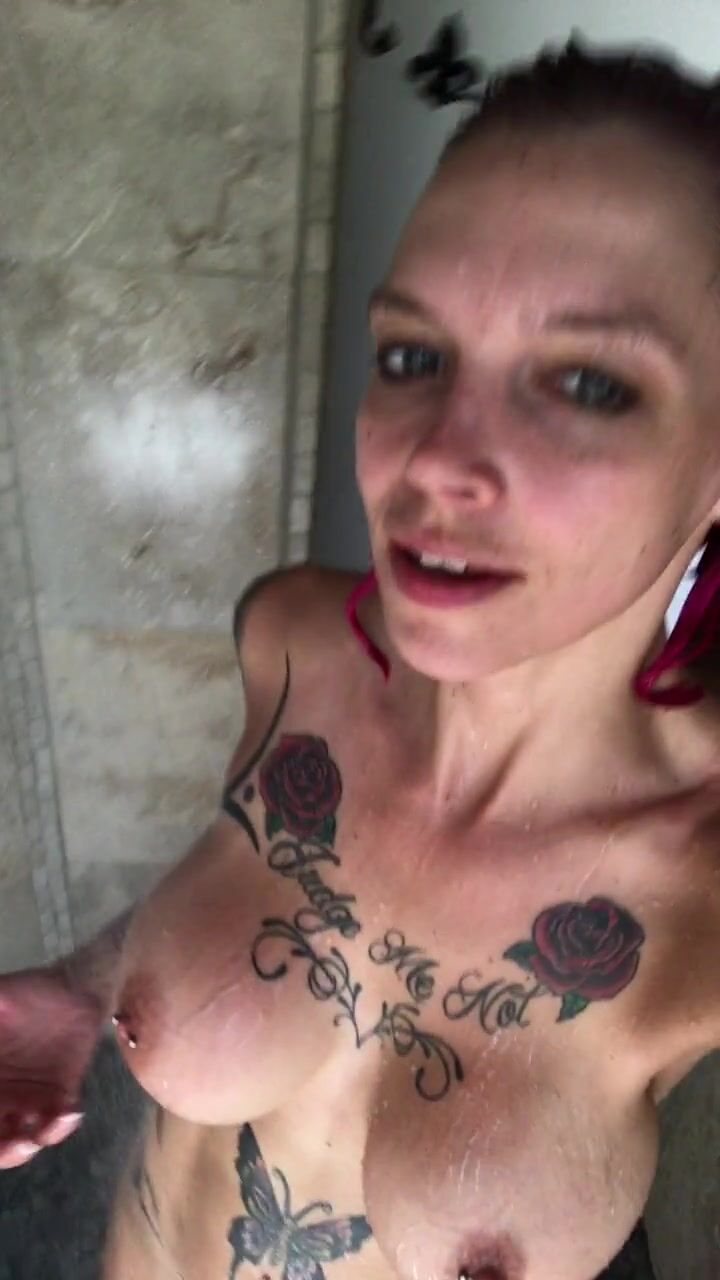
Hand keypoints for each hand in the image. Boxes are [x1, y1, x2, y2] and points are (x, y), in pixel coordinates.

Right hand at [0, 965, 103, 1168]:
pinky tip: (68, 1111)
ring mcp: (27, 1103)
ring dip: (20, 1149)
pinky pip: (54, 1125)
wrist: (77, 988)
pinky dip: (58, 1127)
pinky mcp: (59, 1100)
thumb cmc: (28, 993)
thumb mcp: (1, 998)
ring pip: (16, 1143)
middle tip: (12, 1143)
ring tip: (33, 1137)